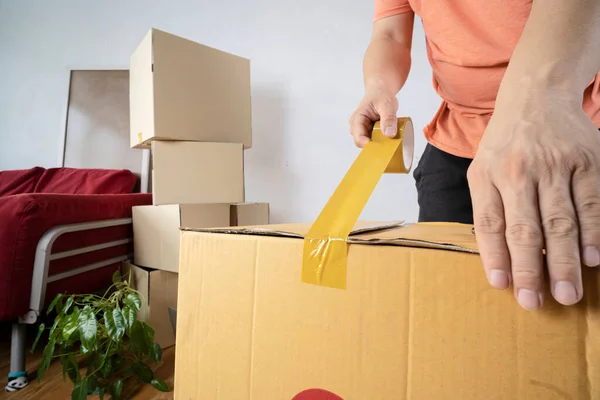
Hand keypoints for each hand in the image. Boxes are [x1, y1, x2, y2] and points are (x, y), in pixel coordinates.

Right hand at [349, 85, 398, 147]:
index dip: (370, 146)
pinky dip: (383, 141)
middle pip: (363, 144)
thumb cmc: (381, 95)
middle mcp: (357, 127)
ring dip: (380, 143)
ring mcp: (363, 131)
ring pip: (370, 144)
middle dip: (376, 145)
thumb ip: (388, 118)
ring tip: (391, 136)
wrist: (380, 91)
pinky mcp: (370, 133)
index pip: (359, 139)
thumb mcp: (386, 104)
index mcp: (357, 120)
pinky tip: (390, 137)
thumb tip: (389, 134)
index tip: (384, 147)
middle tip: (390, 142)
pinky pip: (375, 141)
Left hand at [468, 95, 599, 310]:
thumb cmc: (505, 144)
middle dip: (530, 269)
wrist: (536, 95)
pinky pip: (591, 202)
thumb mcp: (482, 168)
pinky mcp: (586, 159)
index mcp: (486, 175)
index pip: (490, 224)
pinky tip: (593, 258)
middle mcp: (517, 170)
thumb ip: (489, 208)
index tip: (503, 287)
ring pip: (559, 221)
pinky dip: (593, 233)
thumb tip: (498, 260)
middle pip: (524, 228)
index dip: (496, 257)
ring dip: (565, 261)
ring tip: (568, 293)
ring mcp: (554, 164)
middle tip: (535, 303)